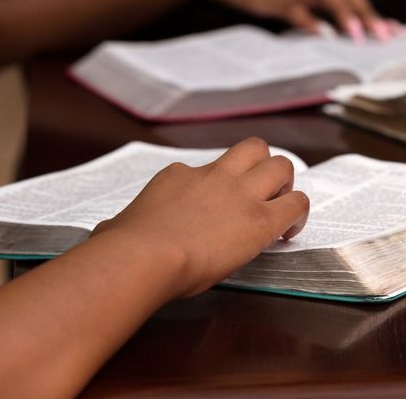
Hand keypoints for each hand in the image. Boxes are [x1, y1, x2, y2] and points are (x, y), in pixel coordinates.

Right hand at [91, 137, 309, 296]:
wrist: (144, 256)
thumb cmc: (125, 246)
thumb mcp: (117, 224)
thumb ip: (118, 225)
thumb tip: (106, 232)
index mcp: (179, 176)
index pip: (208, 169)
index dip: (218, 187)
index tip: (216, 209)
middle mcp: (215, 176)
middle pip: (254, 149)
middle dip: (264, 167)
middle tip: (263, 194)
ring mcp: (241, 195)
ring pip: (282, 166)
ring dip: (286, 184)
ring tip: (280, 209)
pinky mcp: (261, 220)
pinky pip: (297, 204)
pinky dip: (298, 215)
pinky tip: (287, 233)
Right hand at [187, 0, 400, 41]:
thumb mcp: (291, 6)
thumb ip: (313, 19)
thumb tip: (336, 43)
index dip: (376, 14)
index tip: (398, 33)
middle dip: (368, 14)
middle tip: (385, 37)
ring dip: (345, 13)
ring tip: (357, 35)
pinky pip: (293, 7)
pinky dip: (308, 20)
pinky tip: (320, 35)